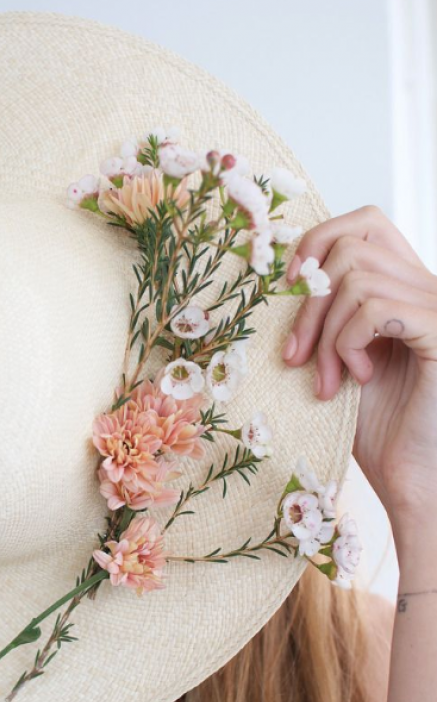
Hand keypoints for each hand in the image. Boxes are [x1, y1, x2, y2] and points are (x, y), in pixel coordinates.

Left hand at [281, 205, 436, 536]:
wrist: (413, 478)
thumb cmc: (377, 426)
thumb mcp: (338, 357)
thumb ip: (323, 314)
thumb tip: (280, 277)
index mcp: (406, 286)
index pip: (364, 223)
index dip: (319, 240)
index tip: (288, 284)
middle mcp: (428, 288)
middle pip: (351, 248)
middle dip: (309, 303)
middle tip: (296, 357)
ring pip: (357, 280)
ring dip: (326, 334)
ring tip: (329, 380)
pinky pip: (377, 308)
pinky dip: (350, 342)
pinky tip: (359, 377)